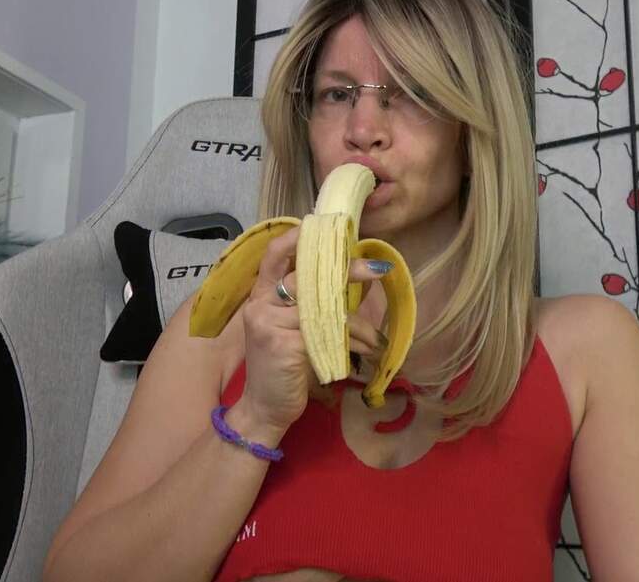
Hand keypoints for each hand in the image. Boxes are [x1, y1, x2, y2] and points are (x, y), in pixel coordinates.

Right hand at [239, 224, 389, 432]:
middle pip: (308, 276)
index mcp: (261, 296)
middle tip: (378, 269)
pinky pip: (327, 334)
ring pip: (325, 309)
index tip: (327, 229)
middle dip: (347, 271)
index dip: (299, 239)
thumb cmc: (283, 367)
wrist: (264, 409)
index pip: (275, 256)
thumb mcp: (292, 330)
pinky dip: (352, 342)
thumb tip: (353, 279)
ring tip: (376, 338)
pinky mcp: (283, 345)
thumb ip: (310, 304)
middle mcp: (261, 305)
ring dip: (357, 324)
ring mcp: (269, 324)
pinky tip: (366, 351)